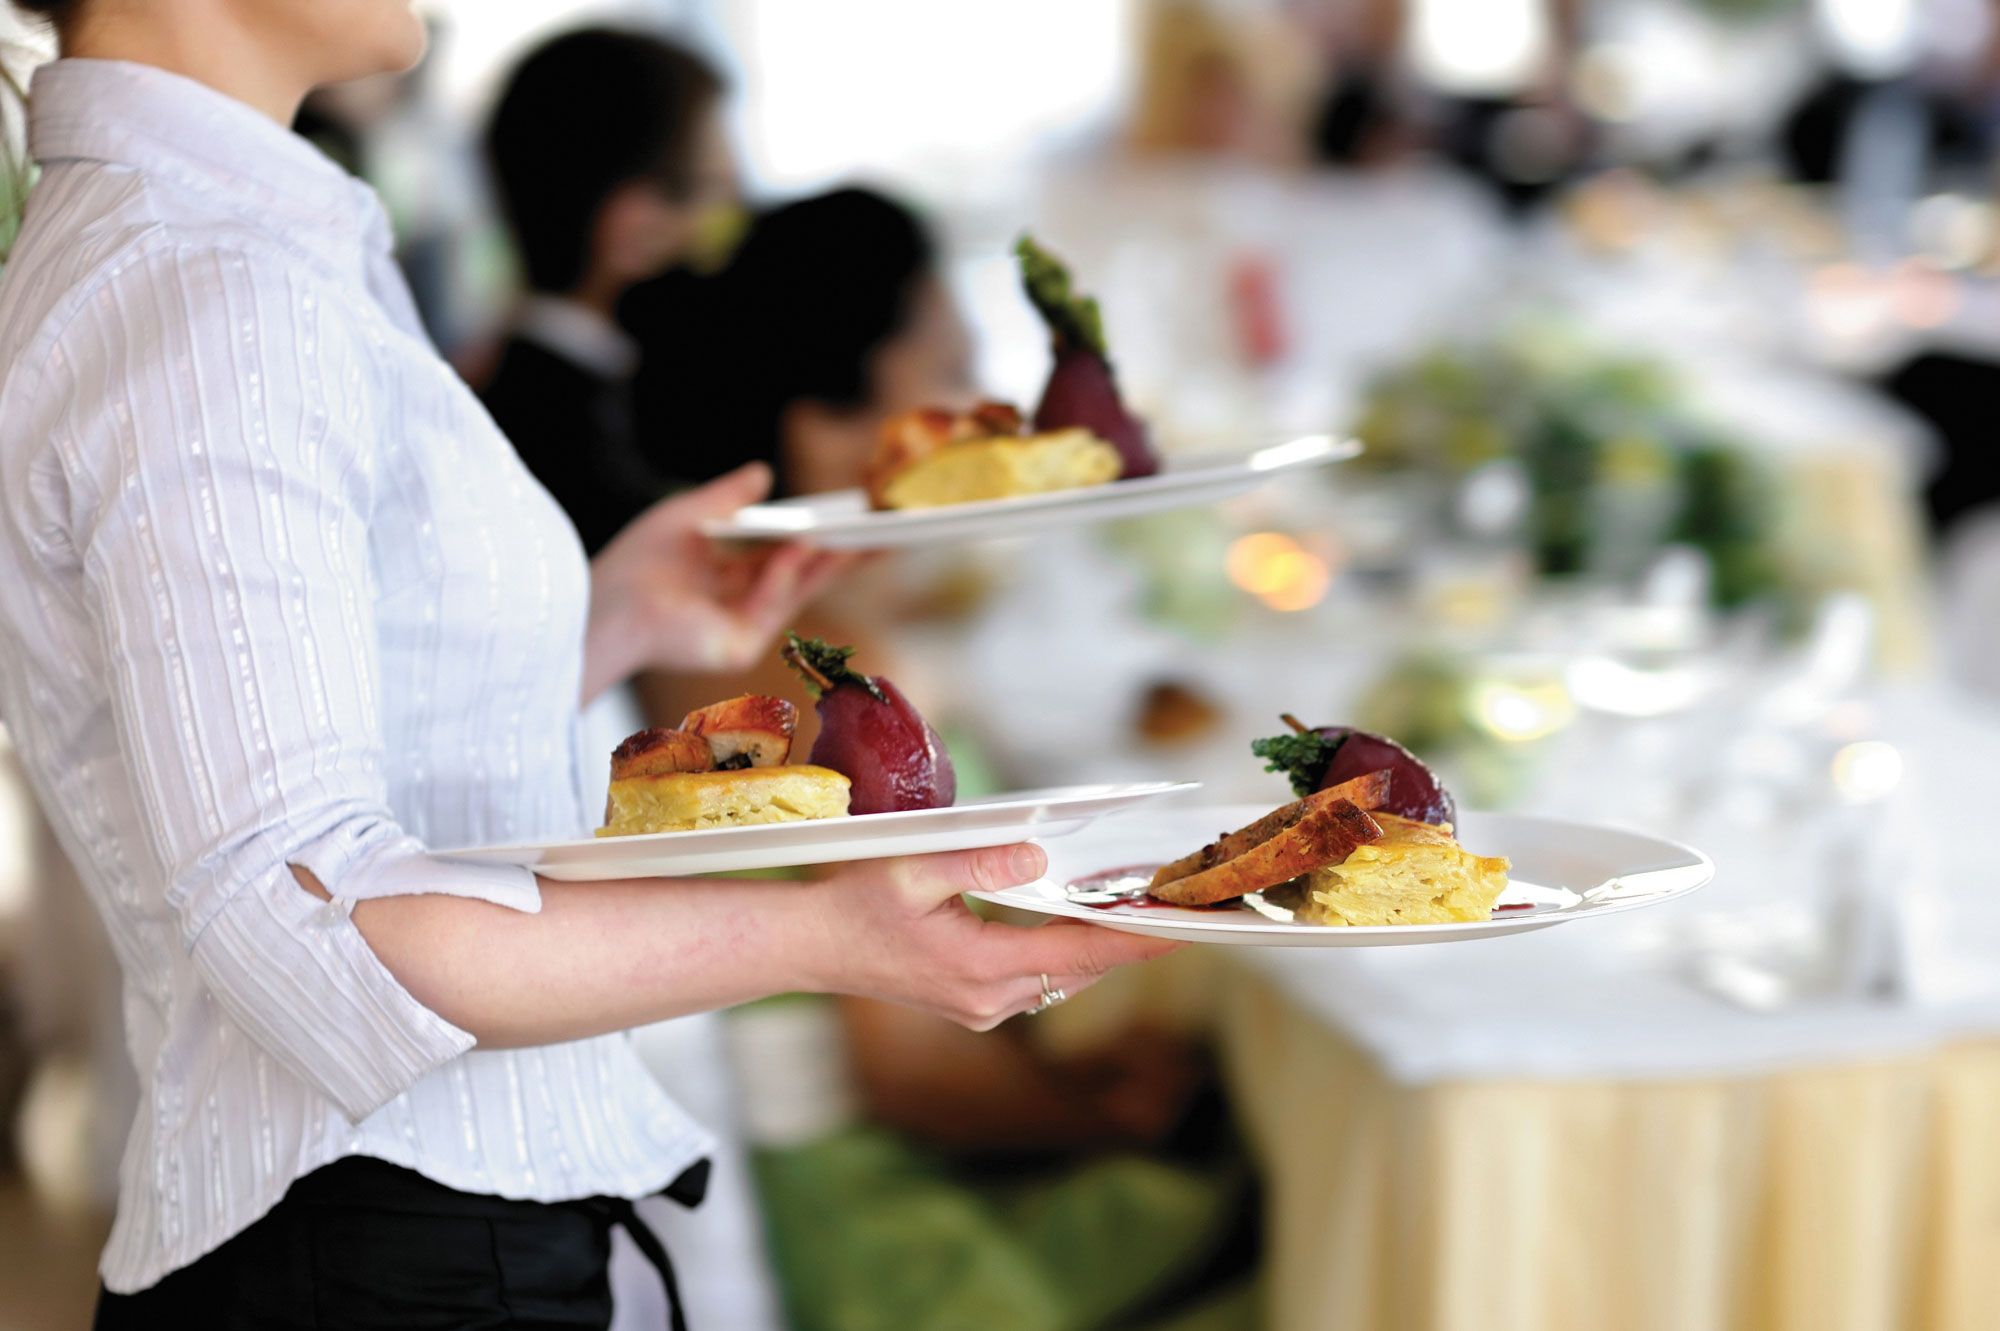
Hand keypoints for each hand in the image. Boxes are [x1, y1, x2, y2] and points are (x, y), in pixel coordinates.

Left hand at [581, 464, 855, 700]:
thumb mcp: (689, 515)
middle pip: (802, 576)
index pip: (783, 555)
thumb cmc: (636, 562)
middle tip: (886, 532)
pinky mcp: (740, 646)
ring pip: (797, 590)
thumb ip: (727, 496)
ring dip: (831, 562)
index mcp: (726, 576)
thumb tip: (764, 472)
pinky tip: (806, 543)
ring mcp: (743, 627)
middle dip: (844, 555)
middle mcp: (739, 604)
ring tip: (862, 532)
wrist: (607, 606)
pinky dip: (788, 572)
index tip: (854, 520)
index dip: (819, 537)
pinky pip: (773, 603)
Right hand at [802, 844, 1184, 1029]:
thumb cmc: (853, 902)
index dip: (1135, 938)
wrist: (810, 948)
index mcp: (980, 965)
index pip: (1080, 951)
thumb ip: (978, 861)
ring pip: (1063, 979)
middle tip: (1178, 911)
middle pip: (1081, 969)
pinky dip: (1067, 957)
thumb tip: (1038, 856)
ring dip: (1100, 950)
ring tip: (1142, 916)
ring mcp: (981, 1009)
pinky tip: (1081, 930)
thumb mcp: (911, 869)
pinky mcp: (973, 1006)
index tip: (1181, 927)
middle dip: (1130, 941)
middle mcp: (989, 999)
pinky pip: (1039, 984)